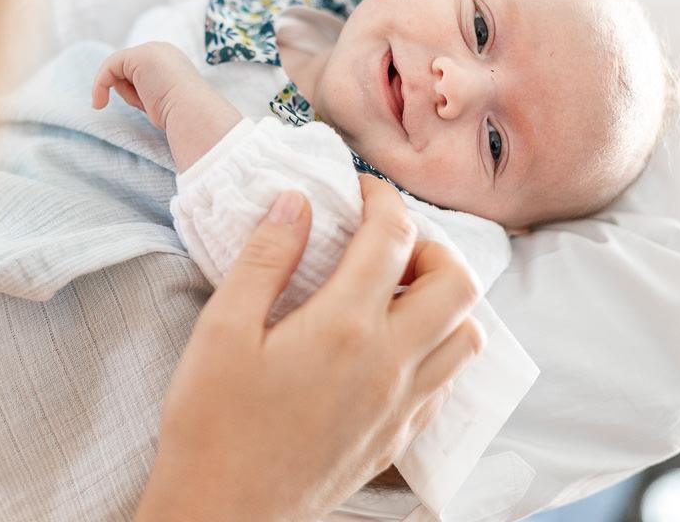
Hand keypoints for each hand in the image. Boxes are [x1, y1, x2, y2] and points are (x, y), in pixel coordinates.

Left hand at [93, 42, 242, 171]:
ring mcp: (151, 50)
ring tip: (148, 104)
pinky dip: (100, 85)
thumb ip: (149, 93)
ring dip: (126, 93)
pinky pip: (108, 68)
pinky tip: (100, 103)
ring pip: (118, 70)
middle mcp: (162, 50)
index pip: (140, 72)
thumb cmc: (184, 117)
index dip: (133, 90)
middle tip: (145, 107)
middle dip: (129, 91)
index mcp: (172, 61)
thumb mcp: (163, 102)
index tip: (139, 108)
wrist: (194, 114)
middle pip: (127, 69)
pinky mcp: (139, 56)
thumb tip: (137, 98)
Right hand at [137, 176, 485, 521]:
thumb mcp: (223, 328)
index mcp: (345, 326)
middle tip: (385, 245)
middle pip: (458, 283)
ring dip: (444, 300)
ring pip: (467, 336)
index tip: (359, 190)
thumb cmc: (212, 422)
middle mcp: (390, 363)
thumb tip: (297, 202)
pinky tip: (391, 346)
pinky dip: (437, 348)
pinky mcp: (399, 437)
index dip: (382, 198)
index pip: (393, 237)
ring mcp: (402, 405)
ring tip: (395, 294)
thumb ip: (266, 257)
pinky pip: (447, 381)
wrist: (223, 513)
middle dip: (430, 246)